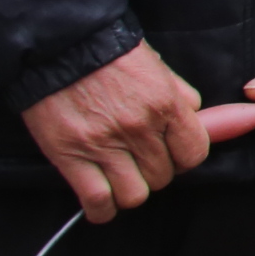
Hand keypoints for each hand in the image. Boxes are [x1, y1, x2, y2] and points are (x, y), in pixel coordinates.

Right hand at [22, 41, 209, 222]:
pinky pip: (97, 200)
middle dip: (155, 172)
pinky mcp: (71, 157)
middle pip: (163, 177)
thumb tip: (195, 120)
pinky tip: (102, 203)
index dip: (185, 158)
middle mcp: (139, 128)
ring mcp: (104, 145)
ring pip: (134, 195)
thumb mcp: (156, 66)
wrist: (59, 45)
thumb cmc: (110, 53)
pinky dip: (102, 209)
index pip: (194, 153)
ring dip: (130, 191)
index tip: (172, 154)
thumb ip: (179, 95)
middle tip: (140, 161)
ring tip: (121, 179)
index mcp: (166, 104)